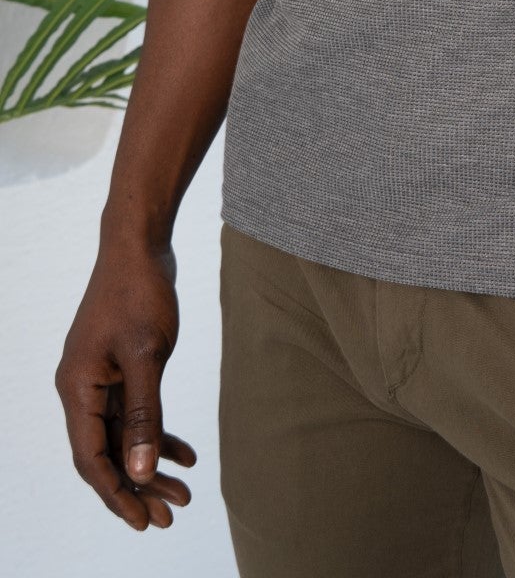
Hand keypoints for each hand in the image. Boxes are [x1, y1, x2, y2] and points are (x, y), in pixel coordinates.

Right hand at [54, 236, 196, 529]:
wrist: (138, 244)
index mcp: (77, 388)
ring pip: (122, 436)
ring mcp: (99, 378)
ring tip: (185, 492)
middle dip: (137, 487)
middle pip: (106, 453)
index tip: (144, 521)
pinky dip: (157, 433)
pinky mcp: (118, 368)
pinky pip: (133, 413)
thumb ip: (144, 414)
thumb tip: (142, 472)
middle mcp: (81, 388)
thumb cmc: (140, 293)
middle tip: (171, 516)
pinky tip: (185, 452)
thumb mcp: (147, 356)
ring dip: (151, 463)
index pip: (92, 458)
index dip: (117, 493)